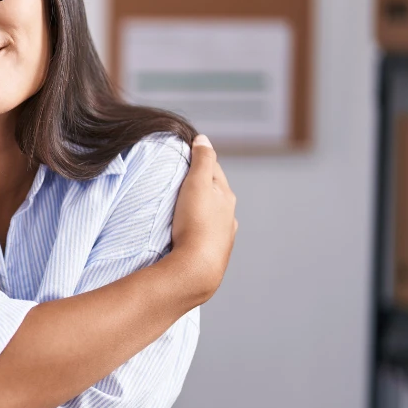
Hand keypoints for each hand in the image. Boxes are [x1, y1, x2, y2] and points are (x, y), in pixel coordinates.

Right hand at [171, 134, 237, 302]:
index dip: (199, 160)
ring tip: (182, 211)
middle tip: (179, 183)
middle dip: (199, 187)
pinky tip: (189, 235)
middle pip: (214, 194)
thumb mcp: (197, 183)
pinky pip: (204, 237)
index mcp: (226, 196)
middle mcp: (229, 216)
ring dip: (200, 211)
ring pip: (211, 217)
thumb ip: (202, 159)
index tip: (184, 156)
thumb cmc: (196, 223)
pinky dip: (197, 231)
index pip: (214, 170)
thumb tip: (204, 139)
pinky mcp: (212, 255)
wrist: (197, 268)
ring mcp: (222, 237)